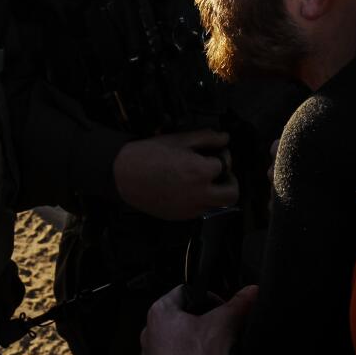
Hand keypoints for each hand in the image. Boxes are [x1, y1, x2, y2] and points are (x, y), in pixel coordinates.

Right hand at [112, 131, 237, 221]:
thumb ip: (206, 138)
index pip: (225, 164)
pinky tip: (190, 189)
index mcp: (200, 172)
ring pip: (218, 206)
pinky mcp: (181, 216)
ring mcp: (190, 208)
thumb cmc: (148, 155)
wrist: (123, 174)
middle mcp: (199, 194)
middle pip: (232, 194)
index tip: (216, 152)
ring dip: (218, 193)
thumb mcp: (179, 139)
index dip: (222, 155)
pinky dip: (202, 201)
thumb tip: (224, 138)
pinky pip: (201, 212)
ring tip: (206, 181)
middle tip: (222, 173)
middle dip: (231, 181)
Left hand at [140, 283, 256, 354]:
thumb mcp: (224, 325)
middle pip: (180, 319)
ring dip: (191, 346)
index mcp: (159, 314)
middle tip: (216, 332)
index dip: (206, 296)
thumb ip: (238, 304)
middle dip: (200, 323)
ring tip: (208, 354)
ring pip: (174, 344)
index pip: (184, 292)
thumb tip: (250, 292)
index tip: (219, 307)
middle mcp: (148, 335)